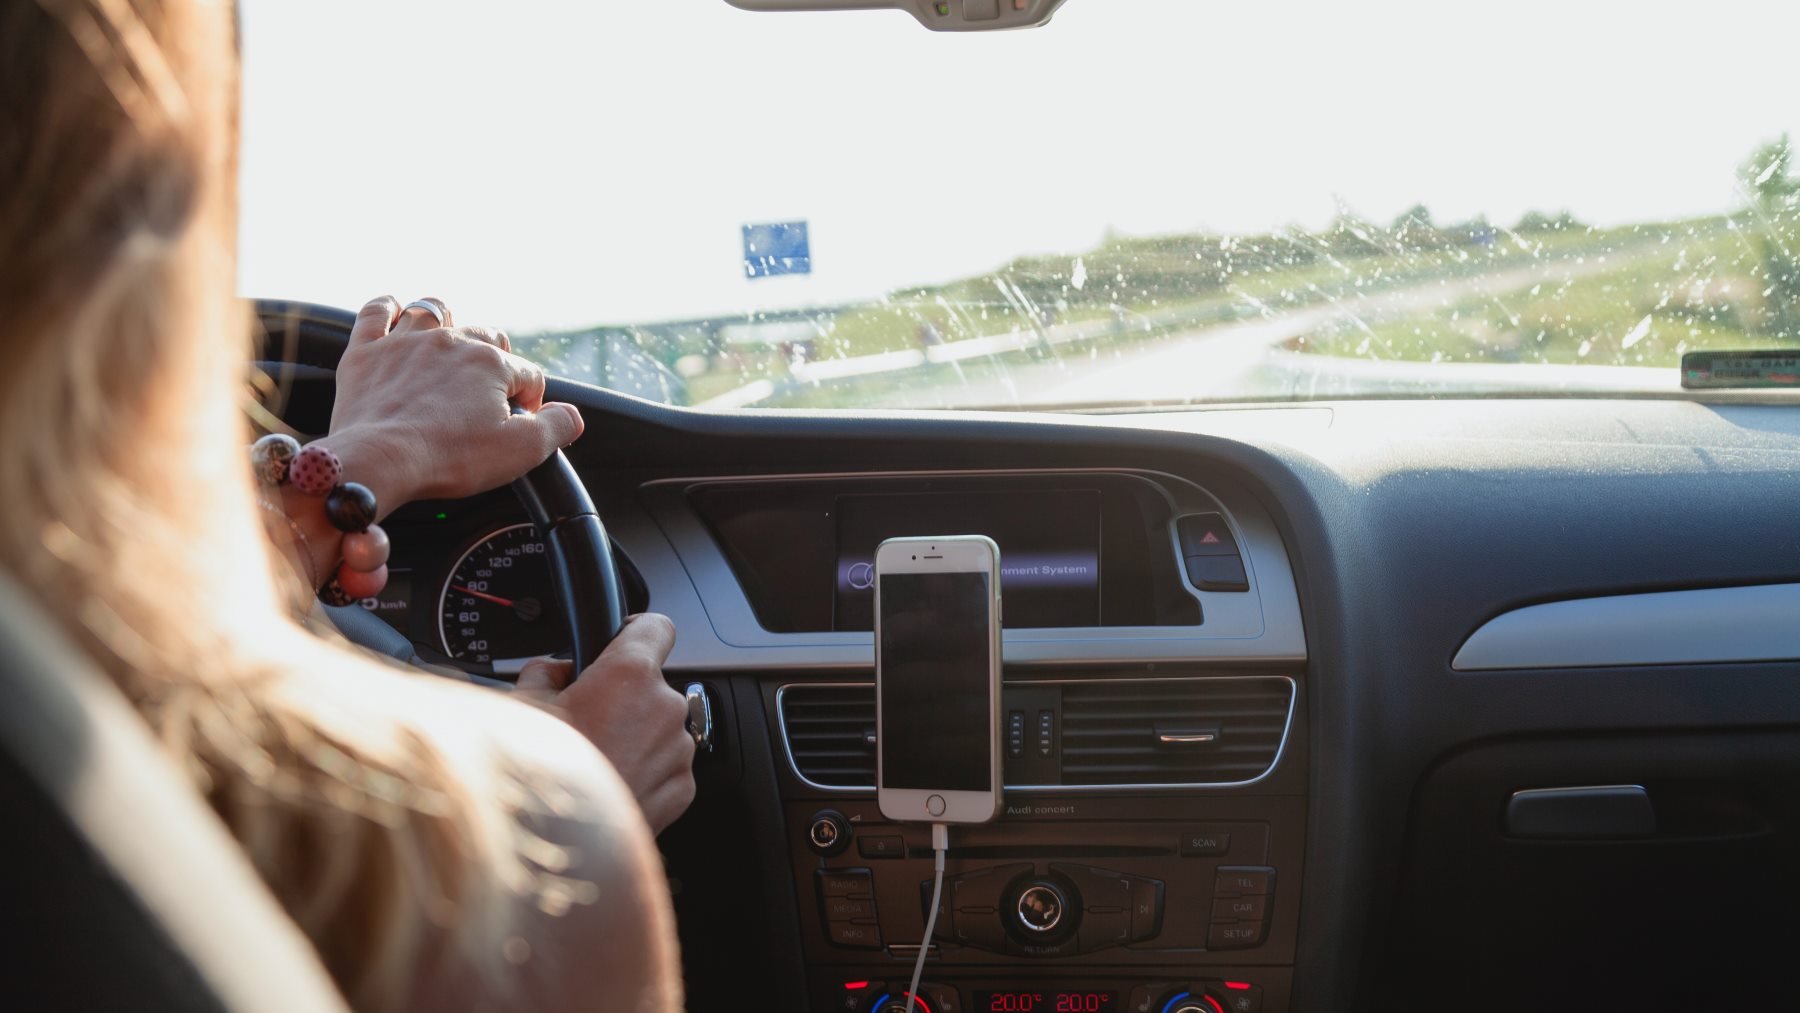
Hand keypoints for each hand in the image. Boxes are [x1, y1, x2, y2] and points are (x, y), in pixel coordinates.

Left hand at [321, 296, 584, 514]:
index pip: (527, 374)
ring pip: (434, 311)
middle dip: (494, 360)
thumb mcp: (522, 451)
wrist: (379, 461)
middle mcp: (451, 342)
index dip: (529, 402)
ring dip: (447, 323)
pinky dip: (388, 308)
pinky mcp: (366, 352)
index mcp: (491, 364)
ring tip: (449, 345)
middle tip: (487, 394)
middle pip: (486, 336)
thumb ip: (558, 427)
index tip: (518, 425)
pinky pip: (376, 311)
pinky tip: (394, 313)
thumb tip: (572, 415)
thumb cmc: (449, 457)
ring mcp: (404, 342)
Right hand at [516, 615, 696, 833]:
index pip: (655, 626)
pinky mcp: (682, 790)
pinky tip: (606, 785)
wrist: (556, 848)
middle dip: (621, 697)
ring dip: (633, 737)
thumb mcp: (521, 708)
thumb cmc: (538, 778)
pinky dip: (642, 771)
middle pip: (650, 685)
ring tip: (591, 761)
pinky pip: (665, 767)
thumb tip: (552, 671)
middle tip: (582, 720)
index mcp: (629, 674)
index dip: (635, 630)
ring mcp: (677, 751)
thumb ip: (543, 674)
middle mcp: (664, 708)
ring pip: (658, 728)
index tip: (621, 639)